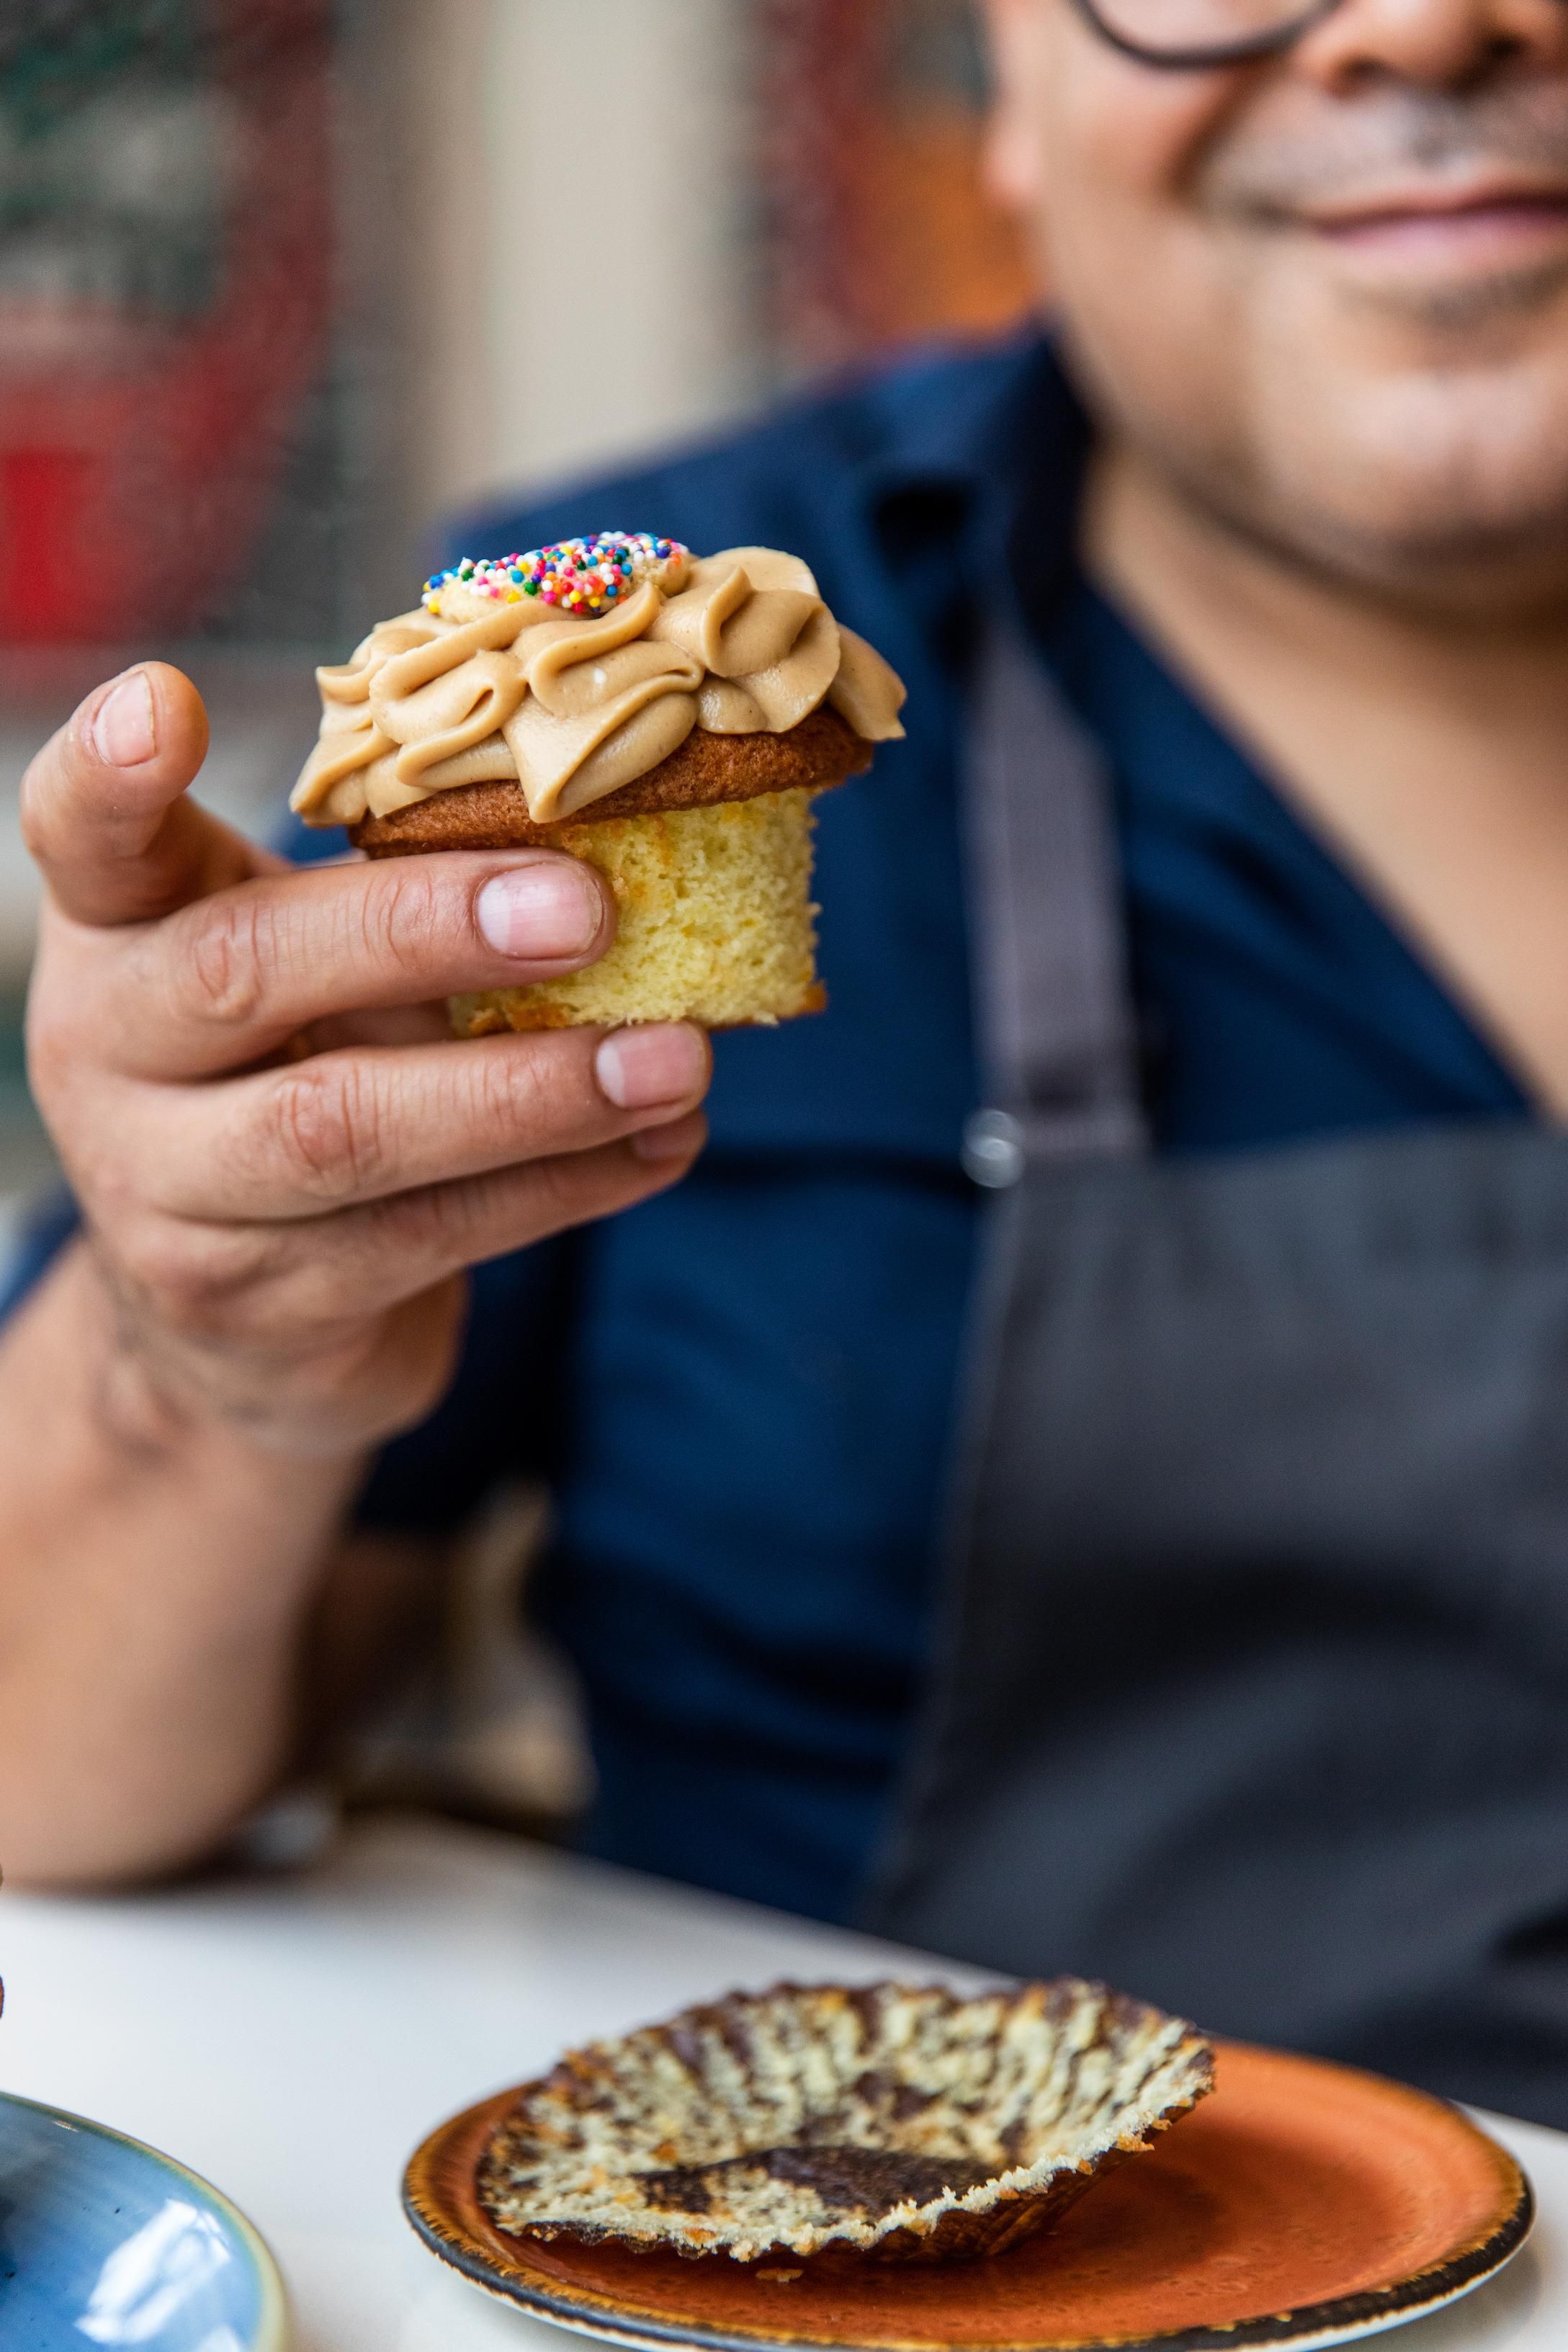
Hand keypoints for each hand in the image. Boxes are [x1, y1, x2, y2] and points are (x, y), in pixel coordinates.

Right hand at [22, 664, 710, 1455]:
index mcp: (120, 928)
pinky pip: (428, 1236)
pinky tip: (659, 1144)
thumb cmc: (298, 1077)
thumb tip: (626, 852)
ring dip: (533, 1093)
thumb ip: (398, 904)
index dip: (113, 772)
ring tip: (674, 1059)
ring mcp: (167, 1192)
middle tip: (585, 909)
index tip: (169, 700)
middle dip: (424, 931)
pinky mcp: (256, 1303)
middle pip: (243, 970)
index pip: (82, 835)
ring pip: (345, 1131)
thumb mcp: (314, 970)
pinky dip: (565, 1186)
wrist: (235, 1326)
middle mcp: (108, 1052)